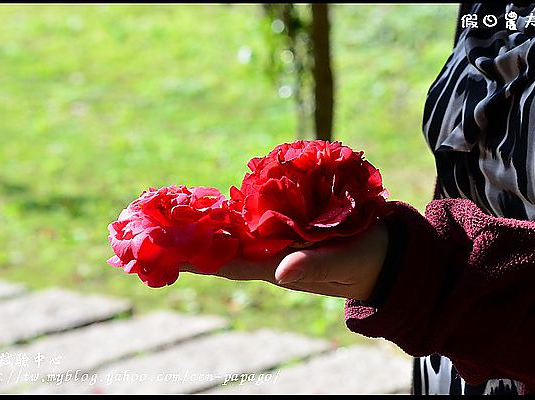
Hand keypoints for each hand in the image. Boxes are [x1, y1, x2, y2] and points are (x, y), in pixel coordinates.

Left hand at [179, 221, 388, 301]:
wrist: (384, 253)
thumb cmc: (367, 261)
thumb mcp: (345, 264)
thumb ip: (314, 268)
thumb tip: (279, 274)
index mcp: (279, 266)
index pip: (227, 265)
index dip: (194, 260)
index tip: (161, 255)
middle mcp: (269, 254)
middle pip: (220, 249)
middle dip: (187, 243)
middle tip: (151, 231)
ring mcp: (276, 241)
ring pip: (230, 233)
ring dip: (201, 226)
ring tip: (168, 215)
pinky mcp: (287, 227)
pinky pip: (250, 218)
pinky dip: (228, 212)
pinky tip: (210, 204)